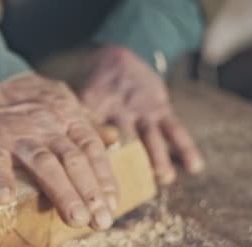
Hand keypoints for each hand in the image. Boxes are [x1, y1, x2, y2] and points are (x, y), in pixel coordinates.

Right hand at [0, 72, 116, 229]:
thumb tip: (114, 139)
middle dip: (89, 192)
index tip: (111, 206)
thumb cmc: (30, 100)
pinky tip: (3, 199)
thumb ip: (88, 124)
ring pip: (44, 163)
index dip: (104, 178)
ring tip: (76, 219)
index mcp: (68, 118)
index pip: (92, 150)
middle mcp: (48, 126)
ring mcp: (20, 133)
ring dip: (63, 192)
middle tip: (101, 222)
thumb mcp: (63, 104)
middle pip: (73, 160)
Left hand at [79, 46, 204, 183]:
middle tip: (129, 187)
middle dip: (127, 163)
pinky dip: (185, 147)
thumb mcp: (72, 102)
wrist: (112, 55)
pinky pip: (175, 128)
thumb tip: (57, 167)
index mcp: (90, 107)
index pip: (88, 136)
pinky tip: (194, 166)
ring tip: (163, 178)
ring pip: (150, 135)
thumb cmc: (86, 91)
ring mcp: (139, 108)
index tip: (89, 183)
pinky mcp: (159, 107)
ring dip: (157, 157)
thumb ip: (69, 129)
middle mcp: (116, 108)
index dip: (89, 160)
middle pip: (121, 139)